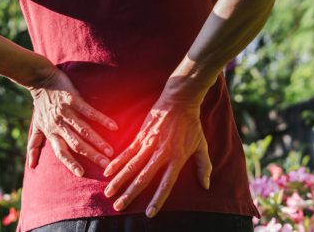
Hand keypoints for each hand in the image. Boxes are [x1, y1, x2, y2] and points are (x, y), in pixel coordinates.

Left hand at [26, 68, 117, 175]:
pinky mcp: (73, 99)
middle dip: (91, 155)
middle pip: (76, 144)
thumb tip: (31, 166)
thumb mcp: (37, 126)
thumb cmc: (41, 105)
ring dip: (98, 141)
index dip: (70, 163)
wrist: (41, 80)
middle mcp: (59, 125)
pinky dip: (101, 119)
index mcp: (51, 133)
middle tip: (106, 165)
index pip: (61, 152)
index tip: (82, 173)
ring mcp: (66, 112)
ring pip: (84, 130)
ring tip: (110, 151)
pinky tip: (113, 126)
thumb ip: (35, 146)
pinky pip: (89, 111)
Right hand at [102, 95, 211, 217]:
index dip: (157, 200)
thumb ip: (203, 166)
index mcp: (177, 158)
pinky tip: (107, 171)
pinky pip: (127, 151)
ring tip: (109, 193)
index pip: (166, 184)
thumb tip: (206, 185)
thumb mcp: (201, 145)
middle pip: (143, 177)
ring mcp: (149, 143)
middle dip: (130, 194)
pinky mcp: (141, 135)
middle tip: (119, 207)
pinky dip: (117, 162)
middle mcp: (161, 153)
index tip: (149, 214)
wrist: (179, 100)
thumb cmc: (192, 124)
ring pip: (131, 166)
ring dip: (119, 180)